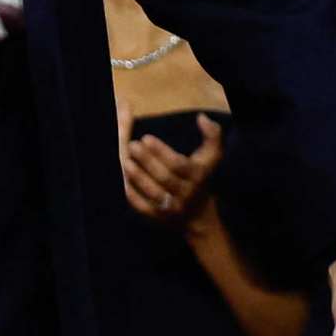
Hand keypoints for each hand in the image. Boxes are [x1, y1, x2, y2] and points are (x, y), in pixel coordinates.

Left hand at [118, 113, 223, 228]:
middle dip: (147, 161)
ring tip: (125, 160)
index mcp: (197, 176)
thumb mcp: (211, 157)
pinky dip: (132, 194)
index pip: (178, 164)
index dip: (161, 152)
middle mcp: (186, 193)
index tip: (145, 138)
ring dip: (137, 176)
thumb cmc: (202, 179)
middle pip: (164, 177)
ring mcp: (171, 207)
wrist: (199, 218)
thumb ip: (211, 135)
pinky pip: (142, 207)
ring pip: (153, 192)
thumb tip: (201, 117)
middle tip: (132, 145)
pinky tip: (123, 180)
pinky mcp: (158, 218)